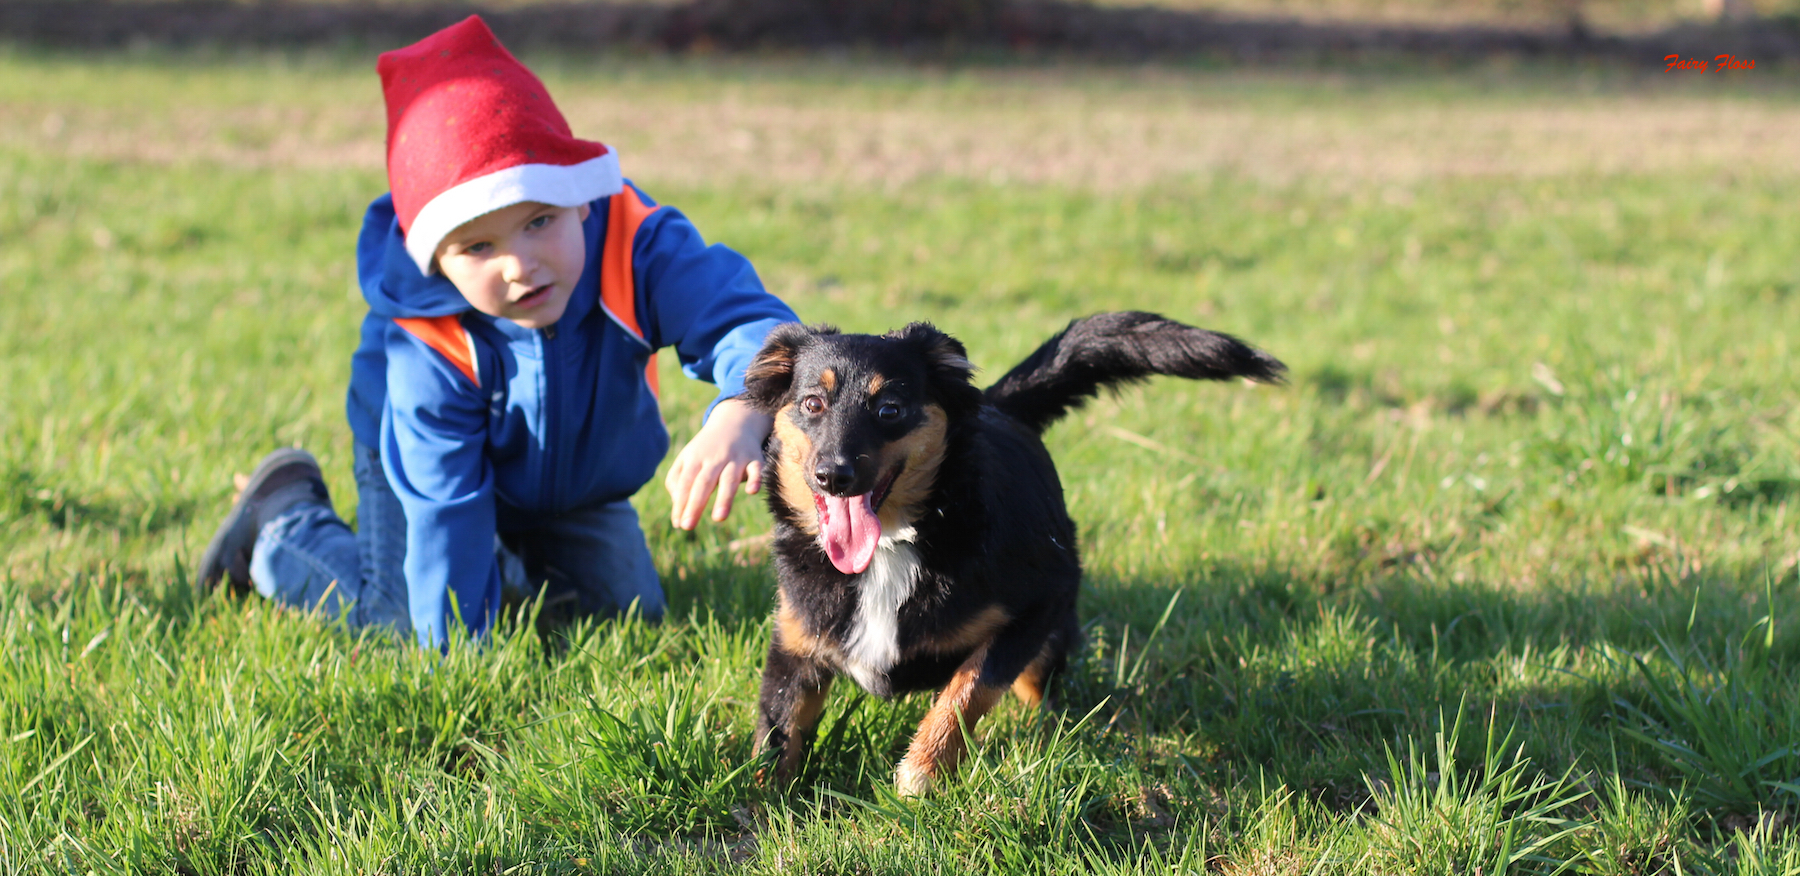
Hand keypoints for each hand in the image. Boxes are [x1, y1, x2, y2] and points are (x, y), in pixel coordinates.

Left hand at [664, 398, 772, 530]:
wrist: (735, 422)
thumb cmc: (706, 449)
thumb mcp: (686, 458)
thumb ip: (676, 480)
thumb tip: (677, 506)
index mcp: (695, 459)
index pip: (685, 483)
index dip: (681, 503)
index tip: (678, 523)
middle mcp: (714, 458)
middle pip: (704, 482)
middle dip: (695, 504)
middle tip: (687, 526)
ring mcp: (735, 459)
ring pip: (729, 479)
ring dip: (724, 498)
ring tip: (718, 518)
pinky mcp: (755, 460)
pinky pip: (756, 470)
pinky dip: (755, 479)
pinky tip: (752, 491)